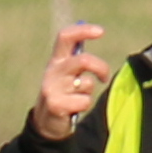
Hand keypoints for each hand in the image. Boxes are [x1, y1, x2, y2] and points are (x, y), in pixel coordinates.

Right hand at [31, 22, 110, 139]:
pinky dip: (84, 105)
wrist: (47, 121)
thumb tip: (97, 31)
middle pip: (83, 60)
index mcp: (57, 60)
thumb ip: (80, 56)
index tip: (101, 31)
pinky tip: (73, 108)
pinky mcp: (55, 104)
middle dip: (101, 67)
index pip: (65, 37)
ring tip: (77, 96)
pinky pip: (84, 101)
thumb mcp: (69, 72)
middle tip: (104, 78)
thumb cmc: (64, 92)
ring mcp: (52, 87)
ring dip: (89, 91)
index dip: (82, 31)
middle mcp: (53, 71)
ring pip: (86, 83)